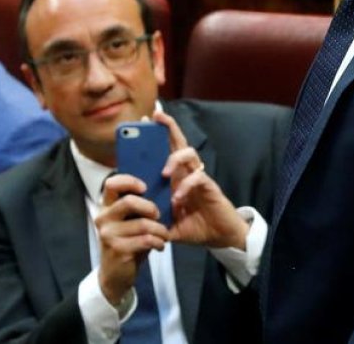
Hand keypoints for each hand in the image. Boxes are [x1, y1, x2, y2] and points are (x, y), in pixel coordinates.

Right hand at [94, 174, 168, 306]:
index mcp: (105, 208)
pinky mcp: (118, 250)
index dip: (129, 181)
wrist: (115, 276)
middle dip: (151, 207)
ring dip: (160, 230)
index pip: (111, 184)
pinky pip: (146, 240)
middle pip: (129, 202)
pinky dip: (158, 242)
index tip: (145, 187)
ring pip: (143, 224)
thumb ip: (136, 208)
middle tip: (159, 216)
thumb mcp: (128, 223)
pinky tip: (160, 246)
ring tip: (165, 235)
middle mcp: (103, 219)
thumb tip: (161, 190)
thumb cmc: (126, 244)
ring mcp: (108, 235)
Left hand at [153, 110, 248, 249]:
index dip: (156, 136)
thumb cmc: (195, 225)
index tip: (142, 121)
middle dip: (167, 127)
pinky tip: (177, 198)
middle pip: (178, 142)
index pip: (165, 151)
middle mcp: (186, 173)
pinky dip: (186, 186)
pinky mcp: (209, 186)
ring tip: (163, 173)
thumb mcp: (168, 223)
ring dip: (175, 158)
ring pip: (189, 154)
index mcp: (175, 178)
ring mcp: (198, 177)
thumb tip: (133, 219)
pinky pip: (198, 177)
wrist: (220, 236)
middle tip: (155, 116)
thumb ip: (154, 219)